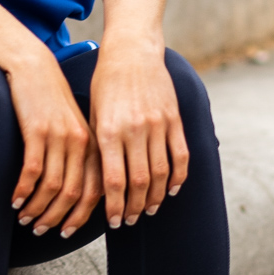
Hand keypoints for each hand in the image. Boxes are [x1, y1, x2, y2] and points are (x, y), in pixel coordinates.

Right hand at [6, 48, 101, 238]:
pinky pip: (32, 171)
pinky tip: (14, 200)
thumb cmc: (52, 100)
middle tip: (41, 231)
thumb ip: (79, 154)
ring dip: (38, 208)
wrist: (34, 68)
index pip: (94, 190)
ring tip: (25, 219)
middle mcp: (80, 143)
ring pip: (52, 186)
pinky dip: (23, 191)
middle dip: (58, 218)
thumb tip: (74, 192)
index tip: (67, 232)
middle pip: (73, 193)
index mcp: (93, 144)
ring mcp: (59, 137)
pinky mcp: (37, 131)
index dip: (81, 216)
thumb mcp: (73, 126)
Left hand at [90, 36, 188, 227]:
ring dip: (156, 197)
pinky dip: (178, 177)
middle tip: (130, 220)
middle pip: (140, 182)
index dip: (115, 206)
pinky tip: (173, 190)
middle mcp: (134, 129)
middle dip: (135, 207)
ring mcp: (157, 124)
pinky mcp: (174, 118)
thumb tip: (100, 185)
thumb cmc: (105, 85)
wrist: (131, 52)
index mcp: (109, 130)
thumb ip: (99, 148)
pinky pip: (180, 155)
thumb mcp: (93, 114)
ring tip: (149, 210)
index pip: (114, 180)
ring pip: (161, 173)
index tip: (114, 222)